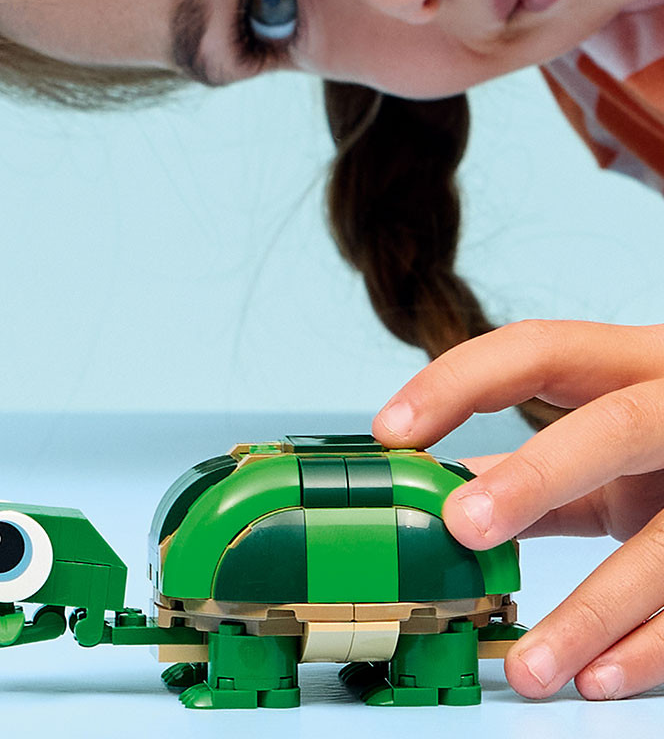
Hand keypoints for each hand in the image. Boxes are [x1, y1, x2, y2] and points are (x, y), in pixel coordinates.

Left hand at [371, 319, 663, 700]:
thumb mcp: (609, 439)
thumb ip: (537, 456)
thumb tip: (441, 485)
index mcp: (631, 365)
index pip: (539, 350)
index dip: (459, 382)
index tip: (391, 430)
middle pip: (613, 428)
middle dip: (533, 478)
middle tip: (461, 528)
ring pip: (662, 545)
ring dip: (590, 614)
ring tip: (529, 668)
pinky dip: (644, 649)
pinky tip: (594, 678)